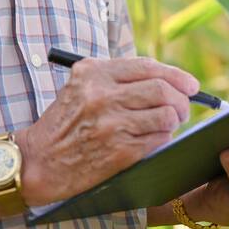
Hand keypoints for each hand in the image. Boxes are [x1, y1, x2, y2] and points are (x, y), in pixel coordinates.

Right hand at [17, 55, 198, 206]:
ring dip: (174, 120)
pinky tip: (155, 139)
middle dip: (181, 99)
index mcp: (94, 73)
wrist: (38, 161)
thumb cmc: (64, 122)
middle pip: (161, 90)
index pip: (147, 66)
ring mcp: (112, 124)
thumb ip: (116, 77)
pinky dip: (163, 138)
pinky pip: (157, 140)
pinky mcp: (119, 151)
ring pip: (165, 115)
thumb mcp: (81, 86)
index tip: (190, 84)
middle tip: (184, 106)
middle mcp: (103, 95)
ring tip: (170, 123)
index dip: (175, 74)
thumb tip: (164, 79)